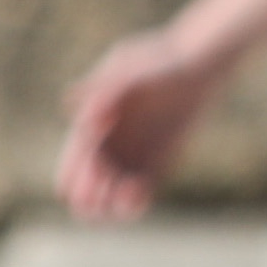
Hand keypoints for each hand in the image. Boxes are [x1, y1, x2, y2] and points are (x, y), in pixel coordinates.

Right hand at [56, 28, 226, 220]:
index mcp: (90, 127)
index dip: (75, 177)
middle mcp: (109, 147)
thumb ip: (102, 89)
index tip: (92, 170)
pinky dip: (135, 202)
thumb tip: (68, 105)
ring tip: (127, 192)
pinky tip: (138, 193)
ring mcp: (134, 157)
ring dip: (112, 206)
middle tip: (106, 190)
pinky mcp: (160, 162)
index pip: (71, 167)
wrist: (198, 64)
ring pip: (111, 198)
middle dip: (91, 198)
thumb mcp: (126, 68)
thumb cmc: (158, 59)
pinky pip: (141, 192)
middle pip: (87, 191)